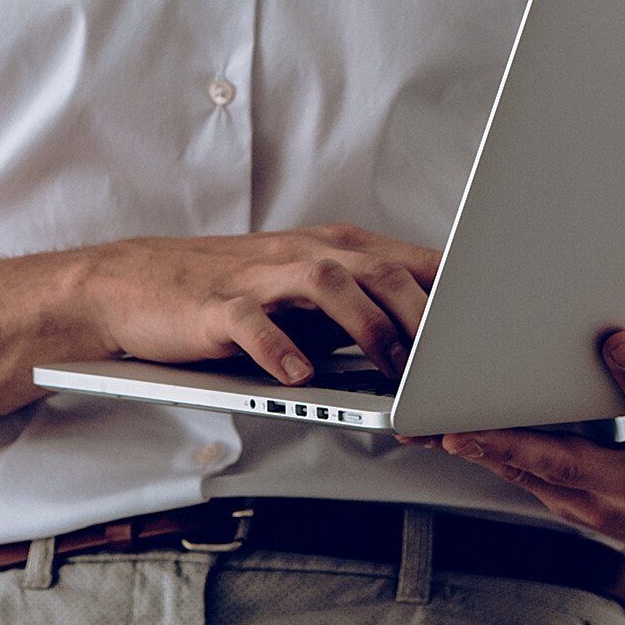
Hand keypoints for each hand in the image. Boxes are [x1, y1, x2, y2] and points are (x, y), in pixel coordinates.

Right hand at [74, 226, 439, 383]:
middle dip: (423, 313)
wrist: (132, 284)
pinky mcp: (215, 307)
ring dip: (368, 327)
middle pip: (378, 268)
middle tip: (453, 361)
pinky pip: (252, 322)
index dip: (454, 292)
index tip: (492, 329)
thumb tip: (428, 342)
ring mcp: (257, 277)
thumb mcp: (302, 291)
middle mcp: (299, 254)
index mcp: (329, 250)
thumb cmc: (225, 291)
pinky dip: (280, 347)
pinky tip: (299, 374)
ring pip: (327, 284)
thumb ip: (358, 306)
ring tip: (392, 370)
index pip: (407, 259)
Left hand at [433, 328, 624, 577]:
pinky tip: (432, 431)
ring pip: (532, 475)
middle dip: (520, 439)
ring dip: (480, 451)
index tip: (619, 340)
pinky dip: (480, 455)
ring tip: (425, 423)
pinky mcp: (573, 504)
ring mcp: (600, 505)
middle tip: (467, 418)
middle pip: (572, 463)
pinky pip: (521, 478)